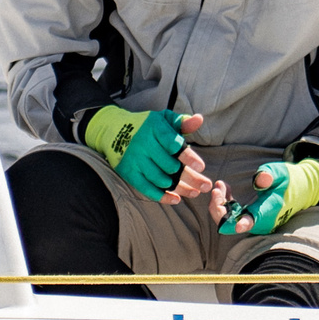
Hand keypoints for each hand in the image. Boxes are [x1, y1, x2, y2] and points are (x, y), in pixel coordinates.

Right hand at [82, 106, 214, 204]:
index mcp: (155, 127)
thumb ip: (182, 122)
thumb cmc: (147, 126)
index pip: (174, 145)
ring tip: (194, 192)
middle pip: (170, 166)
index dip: (188, 157)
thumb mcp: (164, 119)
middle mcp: (144, 143)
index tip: (201, 167)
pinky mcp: (128, 172)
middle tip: (205, 185)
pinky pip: (146, 188)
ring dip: (179, 188)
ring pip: (160, 179)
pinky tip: (176, 199)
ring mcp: (135, 159)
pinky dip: (162, 196)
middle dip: (189, 177)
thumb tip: (199, 119)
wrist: (113, 130)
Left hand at [220, 158, 318, 235]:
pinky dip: (224, 203)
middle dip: (219, 209)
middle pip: (233, 224)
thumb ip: (270, 175)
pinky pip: (231, 215)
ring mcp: (254, 221)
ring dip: (219, 204)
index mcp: (269, 210)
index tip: (236, 224)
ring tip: (219, 185)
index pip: (253, 221)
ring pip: (229, 220)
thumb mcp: (281, 172)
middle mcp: (260, 220)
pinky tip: (225, 187)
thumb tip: (261, 179)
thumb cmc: (289, 179)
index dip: (243, 224)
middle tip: (216, 189)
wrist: (298, 189)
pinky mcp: (249, 217)